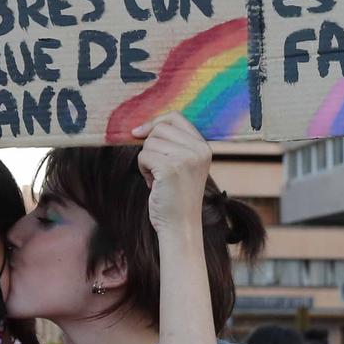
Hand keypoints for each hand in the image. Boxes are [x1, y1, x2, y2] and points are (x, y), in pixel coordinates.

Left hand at [131, 113, 213, 238]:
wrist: (180, 226)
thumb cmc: (176, 197)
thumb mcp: (182, 166)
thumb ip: (172, 145)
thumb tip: (139, 128)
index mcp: (204, 147)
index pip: (175, 117)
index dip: (155, 123)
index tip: (139, 133)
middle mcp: (198, 150)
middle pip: (159, 129)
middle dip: (150, 147)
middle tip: (156, 168)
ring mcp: (186, 158)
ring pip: (149, 142)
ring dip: (146, 160)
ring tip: (157, 178)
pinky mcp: (171, 168)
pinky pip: (143, 156)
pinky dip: (142, 169)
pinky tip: (153, 184)